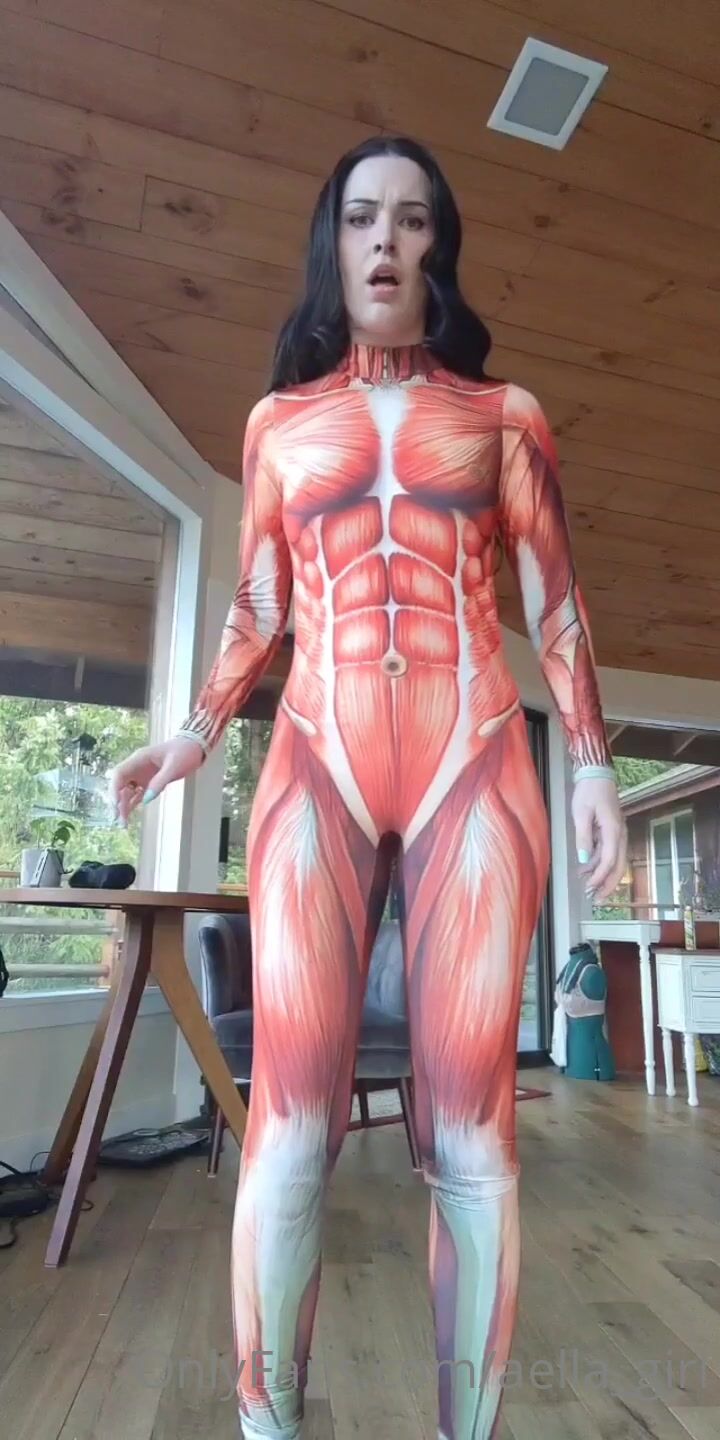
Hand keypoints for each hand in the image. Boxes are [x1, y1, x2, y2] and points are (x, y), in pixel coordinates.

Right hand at [109, 737, 203, 823]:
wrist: (194, 746)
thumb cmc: (184, 752)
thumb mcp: (174, 766)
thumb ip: (160, 782)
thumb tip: (146, 800)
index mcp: (139, 759)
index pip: (119, 773)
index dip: (114, 788)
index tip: (116, 803)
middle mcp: (136, 767)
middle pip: (119, 785)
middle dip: (117, 802)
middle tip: (118, 818)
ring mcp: (141, 775)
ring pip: (126, 792)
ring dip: (123, 806)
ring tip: (123, 823)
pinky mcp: (148, 782)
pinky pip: (136, 795)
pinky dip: (131, 805)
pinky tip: (128, 817)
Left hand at [573, 776, 627, 902]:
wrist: (597, 774)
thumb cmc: (589, 791)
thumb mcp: (581, 813)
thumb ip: (583, 837)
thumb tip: (584, 860)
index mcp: (614, 830)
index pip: (610, 860)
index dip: (600, 877)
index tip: (589, 889)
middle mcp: (620, 834)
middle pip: (618, 866)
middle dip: (608, 884)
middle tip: (597, 900)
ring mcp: (618, 833)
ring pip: (615, 861)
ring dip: (603, 876)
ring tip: (589, 888)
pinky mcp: (612, 831)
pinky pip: (609, 852)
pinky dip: (600, 864)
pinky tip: (586, 870)